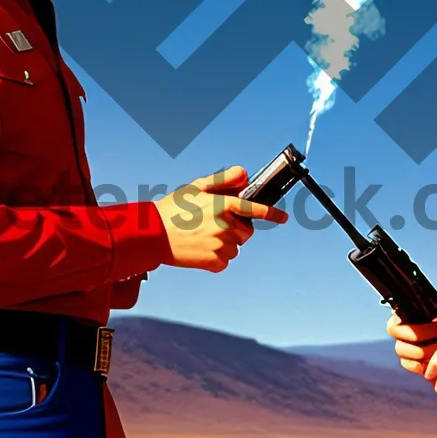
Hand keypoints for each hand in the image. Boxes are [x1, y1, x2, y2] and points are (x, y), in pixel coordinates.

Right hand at [155, 165, 287, 271]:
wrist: (152, 235)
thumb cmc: (174, 208)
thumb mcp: (197, 187)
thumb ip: (223, 180)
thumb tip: (244, 175)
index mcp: (223, 205)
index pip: (255, 209)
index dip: (271, 213)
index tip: (284, 217)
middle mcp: (225, 225)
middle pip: (245, 231)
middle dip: (236, 228)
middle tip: (214, 224)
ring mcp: (221, 245)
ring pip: (235, 247)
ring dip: (225, 243)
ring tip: (202, 236)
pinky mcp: (214, 262)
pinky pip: (224, 261)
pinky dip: (216, 257)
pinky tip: (199, 248)